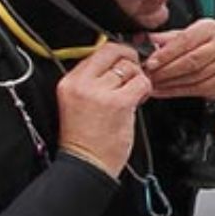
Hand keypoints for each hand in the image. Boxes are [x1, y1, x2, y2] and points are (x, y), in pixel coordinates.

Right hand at [56, 43, 150, 176]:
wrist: (86, 165)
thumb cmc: (86, 138)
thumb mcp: (79, 102)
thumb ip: (95, 80)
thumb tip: (119, 61)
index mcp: (69, 82)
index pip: (98, 50)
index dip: (117, 54)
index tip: (124, 62)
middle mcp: (81, 84)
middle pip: (115, 52)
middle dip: (130, 61)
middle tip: (133, 77)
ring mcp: (100, 93)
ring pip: (131, 68)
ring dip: (137, 80)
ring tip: (131, 96)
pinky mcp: (118, 103)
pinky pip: (141, 83)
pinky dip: (145, 90)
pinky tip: (138, 101)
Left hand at [144, 18, 214, 100]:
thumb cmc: (204, 46)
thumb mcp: (187, 35)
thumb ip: (166, 38)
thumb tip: (142, 39)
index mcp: (209, 29)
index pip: (186, 40)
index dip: (166, 53)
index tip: (150, 62)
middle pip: (191, 60)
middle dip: (166, 70)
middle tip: (148, 75)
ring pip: (192, 76)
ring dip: (168, 82)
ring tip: (152, 83)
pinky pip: (195, 89)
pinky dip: (175, 91)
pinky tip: (162, 90)